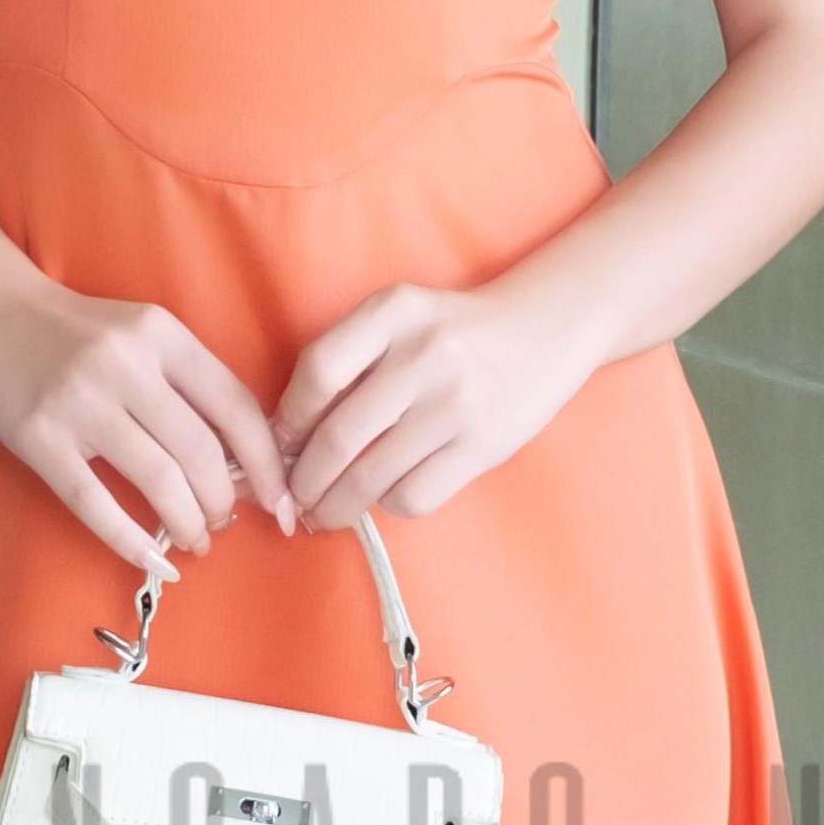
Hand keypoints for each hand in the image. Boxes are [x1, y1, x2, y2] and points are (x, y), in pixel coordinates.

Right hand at [0, 262, 296, 582]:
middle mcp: (126, 365)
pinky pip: (93, 502)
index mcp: (163, 336)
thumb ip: (189, 383)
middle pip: (200, 451)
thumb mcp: (145, 334)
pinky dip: (130, 541)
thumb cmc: (78, 330)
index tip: (282, 500)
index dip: (267, 463)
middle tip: (223, 522)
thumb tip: (244, 459)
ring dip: (186, 523)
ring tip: (194, 540)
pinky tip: (153, 562)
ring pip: (157, 480)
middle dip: (224, 501)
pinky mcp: (39, 438)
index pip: (236, 407)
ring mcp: (79, 402)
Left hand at [274, 274, 597, 529]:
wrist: (544, 328)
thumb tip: (285, 435)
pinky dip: (388, 504)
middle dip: (305, 480)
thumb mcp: (399, 318)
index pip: (319, 371)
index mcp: (393, 312)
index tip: (279, 446)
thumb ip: (347, 360)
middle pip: (339, 436)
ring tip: (324, 513)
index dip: (289, 420)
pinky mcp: (482, 444)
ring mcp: (456, 403)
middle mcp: (424, 354)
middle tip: (293, 497)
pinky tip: (383, 497)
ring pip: (372, 476)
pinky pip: (414, 494)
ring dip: (336, 505)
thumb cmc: (452, 331)